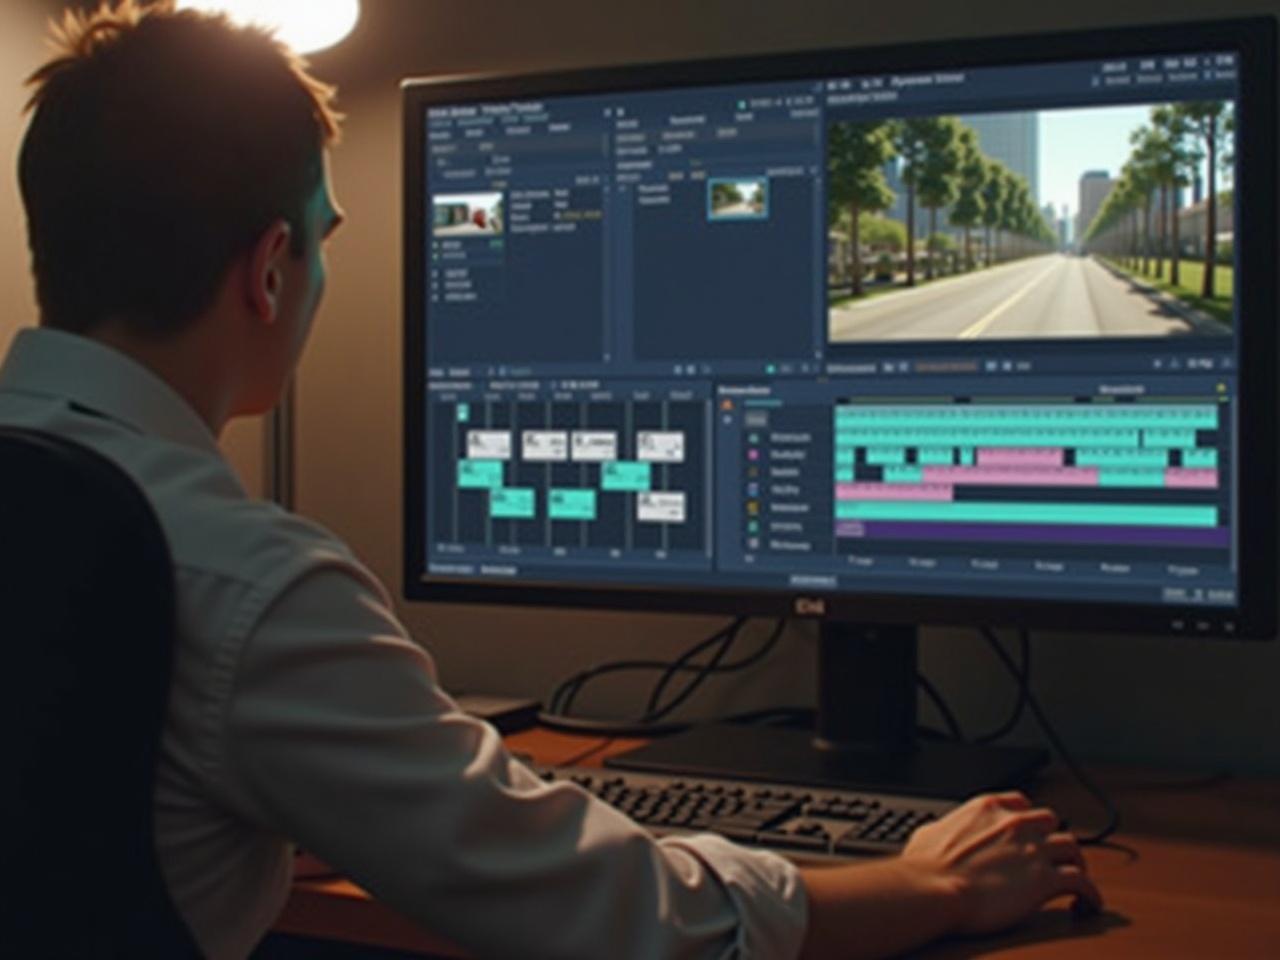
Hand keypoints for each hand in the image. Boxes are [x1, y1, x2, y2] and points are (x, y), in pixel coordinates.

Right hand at [901, 791, 1102, 933]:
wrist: (933, 889)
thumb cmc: (926, 867)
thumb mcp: (929, 833)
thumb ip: (945, 828)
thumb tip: (939, 834)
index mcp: (988, 808)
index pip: (1022, 803)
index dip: (1027, 819)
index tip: (1027, 831)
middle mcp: (1016, 823)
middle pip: (1051, 822)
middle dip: (1051, 838)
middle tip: (1049, 856)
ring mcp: (1034, 850)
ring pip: (1072, 847)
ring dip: (1074, 862)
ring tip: (1073, 878)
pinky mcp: (1046, 880)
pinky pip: (1082, 882)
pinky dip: (1089, 894)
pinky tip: (1086, 904)